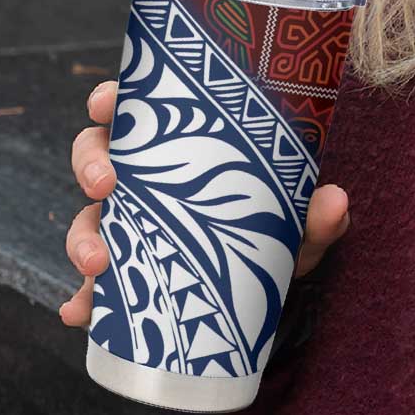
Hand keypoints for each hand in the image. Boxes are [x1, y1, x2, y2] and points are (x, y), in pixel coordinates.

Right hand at [58, 79, 350, 326]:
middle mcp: (146, 180)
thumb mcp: (296, 222)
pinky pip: (93, 285)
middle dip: (90, 166)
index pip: (136, 111)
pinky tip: (78, 313)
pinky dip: (81, 300)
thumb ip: (315, 214)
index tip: (106, 103)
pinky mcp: (128, 273)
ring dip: (82, 237)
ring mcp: (131, 226)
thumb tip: (336, 201)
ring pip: (87, 218)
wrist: (270, 286)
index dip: (110, 101)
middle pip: (96, 156)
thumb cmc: (276, 230)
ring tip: (97, 263)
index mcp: (179, 147)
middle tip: (105, 185)